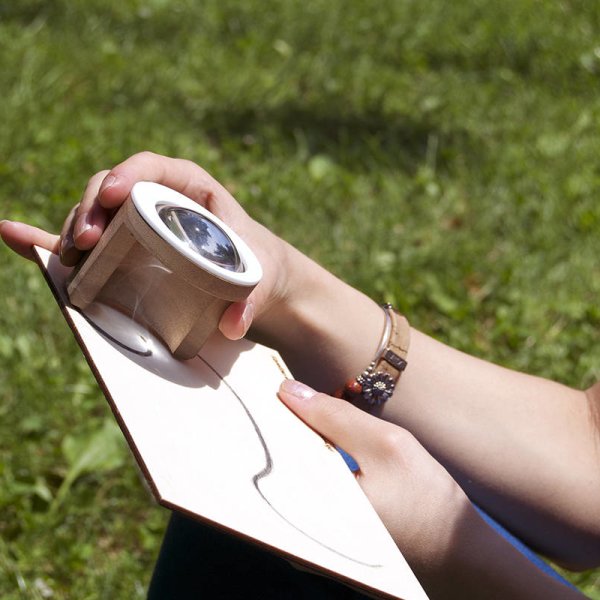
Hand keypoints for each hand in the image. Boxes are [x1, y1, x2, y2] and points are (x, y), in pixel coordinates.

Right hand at [0, 152, 295, 340]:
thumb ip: (251, 297)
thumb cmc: (257, 267)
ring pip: (94, 217)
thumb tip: (233, 324)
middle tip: (87, 241)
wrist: (254, 281)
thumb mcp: (260, 276)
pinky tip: (11, 233)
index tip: (113, 196)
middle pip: (112, 190)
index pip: (151, 168)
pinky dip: (46, 238)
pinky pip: (84, 241)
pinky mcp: (124, 251)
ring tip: (72, 258)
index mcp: (190, 189)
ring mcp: (136, 226)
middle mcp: (156, 202)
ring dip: (74, 232)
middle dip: (91, 209)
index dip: (127, 175)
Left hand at [277, 379, 469, 576]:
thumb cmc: (427, 502)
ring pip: (293, 477)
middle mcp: (302, 530)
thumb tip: (288, 391)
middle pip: (277, 466)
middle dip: (286, 429)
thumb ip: (335, 417)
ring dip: (301, 445)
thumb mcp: (385, 445)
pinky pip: (309, 492)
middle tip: (293, 396)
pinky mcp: (329, 537)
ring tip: (311, 415)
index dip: (269, 416)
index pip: (268, 454)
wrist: (462, 557)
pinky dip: (314, 464)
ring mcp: (315, 538)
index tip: (269, 388)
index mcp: (308, 510)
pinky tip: (326, 444)